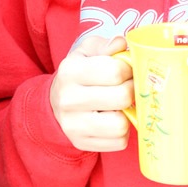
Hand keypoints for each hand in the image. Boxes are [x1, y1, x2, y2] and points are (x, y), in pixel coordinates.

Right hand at [50, 33, 133, 150]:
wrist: (56, 102)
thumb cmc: (80, 73)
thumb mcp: (88, 51)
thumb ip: (107, 46)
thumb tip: (122, 44)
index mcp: (71, 70)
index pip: (115, 71)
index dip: (129, 70)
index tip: (127, 70)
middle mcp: (68, 99)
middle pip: (122, 97)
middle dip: (132, 90)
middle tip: (128, 88)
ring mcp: (73, 125)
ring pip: (121, 125)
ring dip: (127, 115)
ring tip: (120, 106)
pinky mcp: (81, 142)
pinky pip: (119, 142)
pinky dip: (122, 132)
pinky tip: (114, 119)